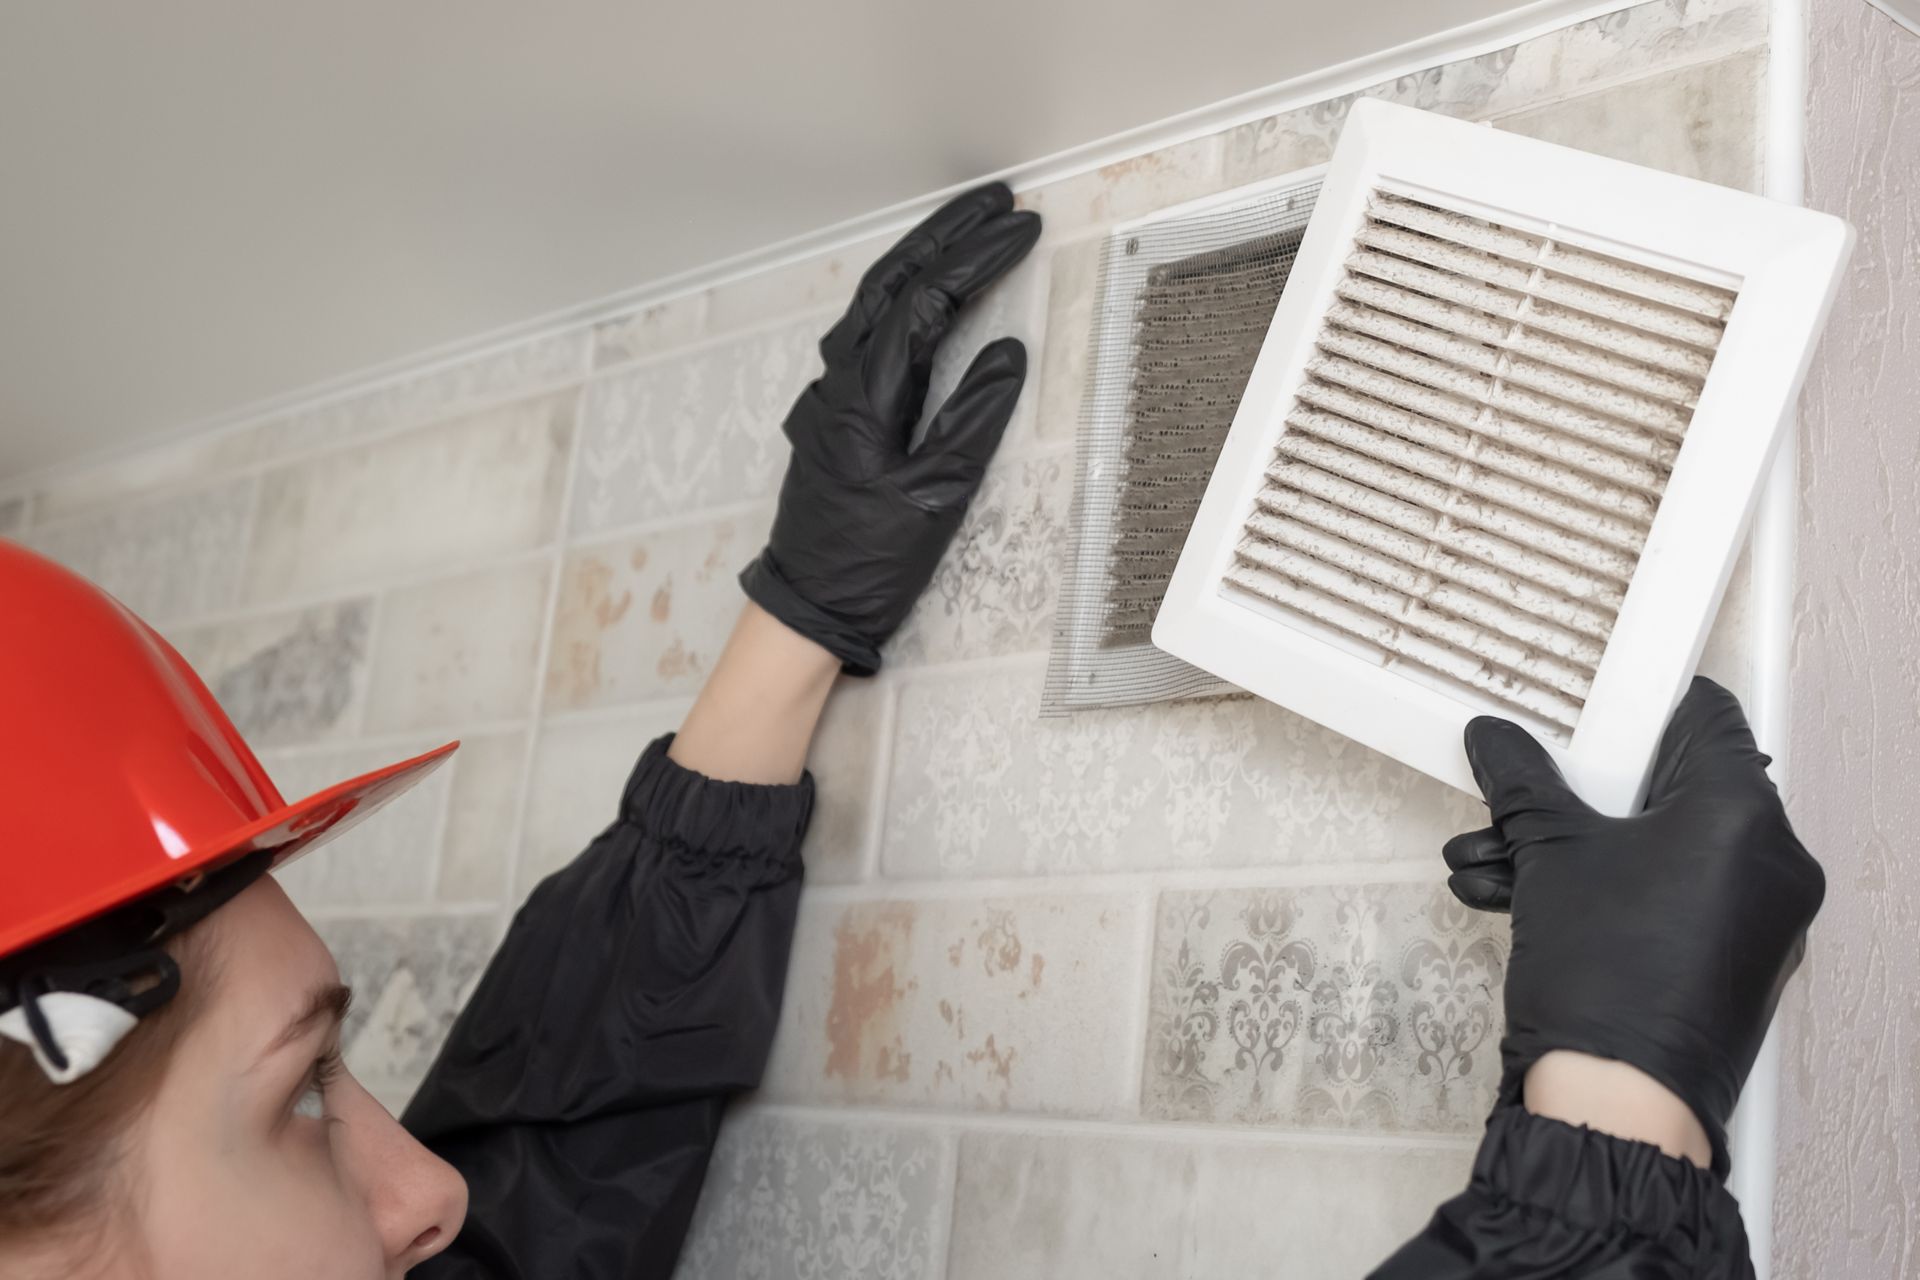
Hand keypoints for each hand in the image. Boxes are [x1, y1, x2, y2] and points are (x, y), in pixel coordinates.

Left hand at [739, 182, 1041, 674]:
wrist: (807, 606)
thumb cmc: (870, 563)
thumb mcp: (937, 496)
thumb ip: (974, 418)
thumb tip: (1010, 352)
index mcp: (865, 395)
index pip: (927, 301)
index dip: (977, 258)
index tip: (1024, 227)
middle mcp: (838, 381)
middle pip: (891, 282)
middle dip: (945, 234)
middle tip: (998, 200)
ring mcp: (829, 394)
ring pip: (874, 303)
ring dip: (921, 259)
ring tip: (970, 231)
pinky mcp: (833, 414)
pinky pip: (868, 333)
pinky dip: (903, 297)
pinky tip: (928, 295)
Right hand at [1444, 676, 1824, 1171]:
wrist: (1618, 1104)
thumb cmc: (1605, 978)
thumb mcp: (1549, 855)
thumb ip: (1523, 783)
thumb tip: (1498, 738)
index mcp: (1743, 813)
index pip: (1703, 717)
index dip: (1636, 705)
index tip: (1590, 702)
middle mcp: (1770, 861)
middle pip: (1667, 789)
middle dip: (1575, 793)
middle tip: (1522, 790)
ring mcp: (1756, 917)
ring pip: (1655, 850)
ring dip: (1570, 849)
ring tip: (1491, 859)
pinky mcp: (1730, 959)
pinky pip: (1665, 897)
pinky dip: (1602, 890)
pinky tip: (1517, 894)